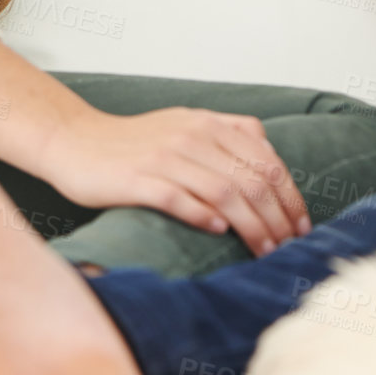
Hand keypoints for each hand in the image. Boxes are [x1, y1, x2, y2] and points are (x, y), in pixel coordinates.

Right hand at [42, 106, 311, 254]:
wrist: (74, 140)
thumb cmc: (134, 142)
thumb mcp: (186, 125)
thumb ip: (227, 135)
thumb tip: (267, 161)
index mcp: (209, 124)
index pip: (266, 160)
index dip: (290, 195)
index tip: (301, 224)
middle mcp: (192, 136)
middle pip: (251, 179)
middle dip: (278, 217)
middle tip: (289, 247)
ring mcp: (165, 157)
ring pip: (224, 192)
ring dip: (251, 225)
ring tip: (265, 250)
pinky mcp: (137, 179)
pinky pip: (178, 198)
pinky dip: (203, 215)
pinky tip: (219, 231)